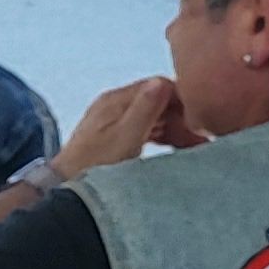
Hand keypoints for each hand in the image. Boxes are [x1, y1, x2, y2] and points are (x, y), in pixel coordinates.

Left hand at [55, 75, 204, 177]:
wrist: (65, 188)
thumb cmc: (94, 165)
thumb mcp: (125, 137)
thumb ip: (145, 109)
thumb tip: (162, 80)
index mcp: (116, 100)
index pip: (159, 86)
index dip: (183, 99)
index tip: (202, 118)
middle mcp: (114, 105)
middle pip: (158, 100)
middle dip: (182, 117)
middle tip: (203, 138)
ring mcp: (113, 120)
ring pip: (153, 116)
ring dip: (175, 128)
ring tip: (197, 146)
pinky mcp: (113, 136)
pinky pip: (145, 129)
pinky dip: (163, 137)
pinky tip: (177, 149)